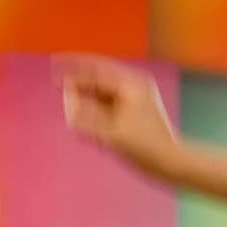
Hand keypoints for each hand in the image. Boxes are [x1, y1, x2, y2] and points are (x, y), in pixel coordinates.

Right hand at [58, 57, 178, 167]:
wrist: (171, 163)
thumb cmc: (146, 148)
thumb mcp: (111, 133)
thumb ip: (86, 116)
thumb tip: (68, 100)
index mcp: (130, 85)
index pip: (96, 69)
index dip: (74, 67)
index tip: (55, 63)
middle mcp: (134, 87)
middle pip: (99, 78)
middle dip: (78, 82)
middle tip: (58, 84)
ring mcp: (136, 99)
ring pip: (103, 92)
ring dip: (86, 97)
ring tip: (69, 102)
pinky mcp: (136, 112)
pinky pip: (109, 105)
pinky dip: (95, 109)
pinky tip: (84, 118)